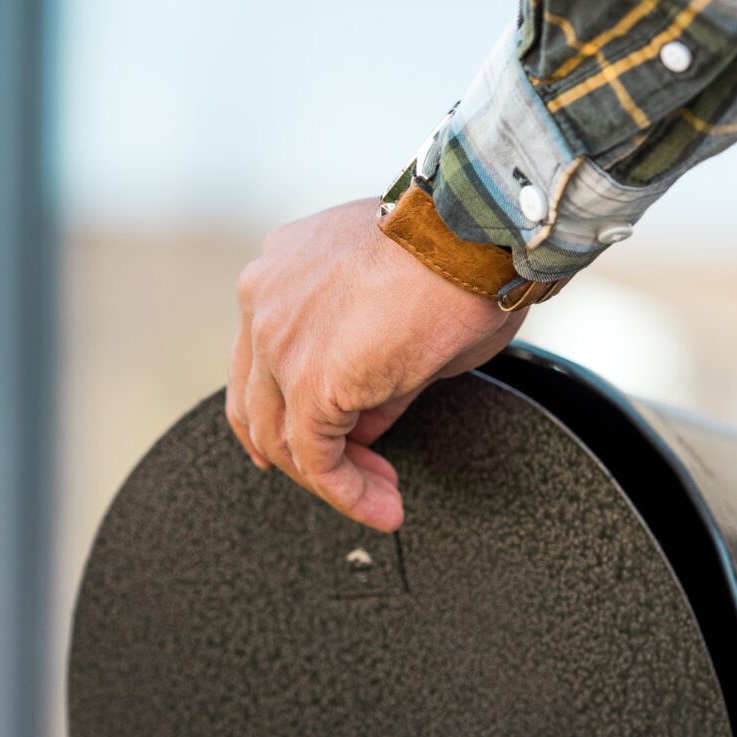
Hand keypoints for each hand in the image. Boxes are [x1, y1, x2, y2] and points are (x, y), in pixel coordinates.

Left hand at [227, 197, 526, 530]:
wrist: (477, 230)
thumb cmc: (459, 253)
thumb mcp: (401, 315)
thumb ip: (370, 372)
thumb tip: (365, 425)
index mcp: (280, 273)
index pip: (263, 361)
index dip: (291, 412)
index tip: (337, 442)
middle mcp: (263, 299)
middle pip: (259, 403)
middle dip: (306, 453)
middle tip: (358, 479)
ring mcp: (275, 340)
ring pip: (280, 437)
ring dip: (333, 480)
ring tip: (381, 500)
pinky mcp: (306, 381)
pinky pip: (316, 459)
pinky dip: (347, 493)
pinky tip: (381, 506)